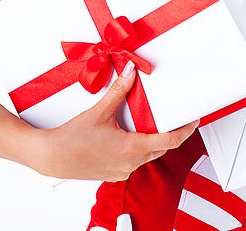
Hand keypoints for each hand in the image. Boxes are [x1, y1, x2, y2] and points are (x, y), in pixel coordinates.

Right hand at [32, 62, 198, 179]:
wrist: (52, 157)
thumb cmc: (73, 138)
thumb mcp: (100, 111)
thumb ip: (119, 91)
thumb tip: (132, 72)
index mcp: (132, 148)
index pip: (169, 141)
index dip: (185, 131)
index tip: (194, 121)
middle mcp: (130, 163)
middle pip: (160, 148)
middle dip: (170, 134)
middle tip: (176, 119)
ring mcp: (122, 171)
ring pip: (147, 155)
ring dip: (152, 141)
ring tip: (152, 124)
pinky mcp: (114, 174)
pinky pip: (134, 162)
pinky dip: (138, 149)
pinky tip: (131, 137)